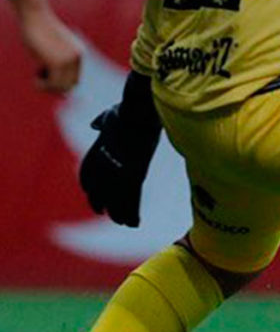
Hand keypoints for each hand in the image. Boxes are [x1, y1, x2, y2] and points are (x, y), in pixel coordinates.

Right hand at [19, 5, 81, 92]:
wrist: (35, 15)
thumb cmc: (39, 29)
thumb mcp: (52, 45)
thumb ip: (57, 60)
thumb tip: (58, 81)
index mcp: (78, 53)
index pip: (74, 80)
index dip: (59, 82)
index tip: (45, 75)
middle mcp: (77, 57)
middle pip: (70, 86)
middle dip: (53, 86)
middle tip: (40, 76)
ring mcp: (68, 60)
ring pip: (61, 87)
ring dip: (46, 86)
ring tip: (37, 75)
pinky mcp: (57, 61)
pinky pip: (52, 84)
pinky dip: (41, 85)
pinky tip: (35, 76)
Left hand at [79, 72, 161, 226]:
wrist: (140, 112)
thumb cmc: (131, 108)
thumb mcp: (112, 113)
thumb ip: (103, 120)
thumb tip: (96, 123)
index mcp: (99, 149)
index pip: (87, 172)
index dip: (88, 184)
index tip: (91, 192)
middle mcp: (105, 164)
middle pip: (98, 189)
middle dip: (99, 202)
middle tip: (102, 212)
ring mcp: (119, 170)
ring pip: (115, 199)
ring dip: (118, 213)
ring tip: (123, 222)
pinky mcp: (134, 175)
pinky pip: (132, 200)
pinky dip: (133, 213)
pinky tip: (135, 223)